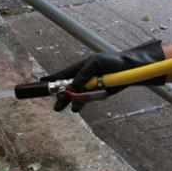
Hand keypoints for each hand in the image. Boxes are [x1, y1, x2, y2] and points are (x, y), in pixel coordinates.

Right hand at [40, 39, 165, 111]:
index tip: (42, 82)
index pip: (63, 73)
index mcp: (81, 67)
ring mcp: (90, 86)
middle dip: (59, 94)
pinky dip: (80, 103)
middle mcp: (83, 77)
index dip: (53, 78)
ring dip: (69, 101)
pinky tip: (75, 108)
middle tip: (53, 102)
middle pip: (67, 87)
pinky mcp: (97, 93)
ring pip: (76, 95)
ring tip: (60, 108)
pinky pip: (86, 99)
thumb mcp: (97, 63)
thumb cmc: (113, 62)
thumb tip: (73, 85)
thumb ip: (84, 74)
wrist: (130, 70)